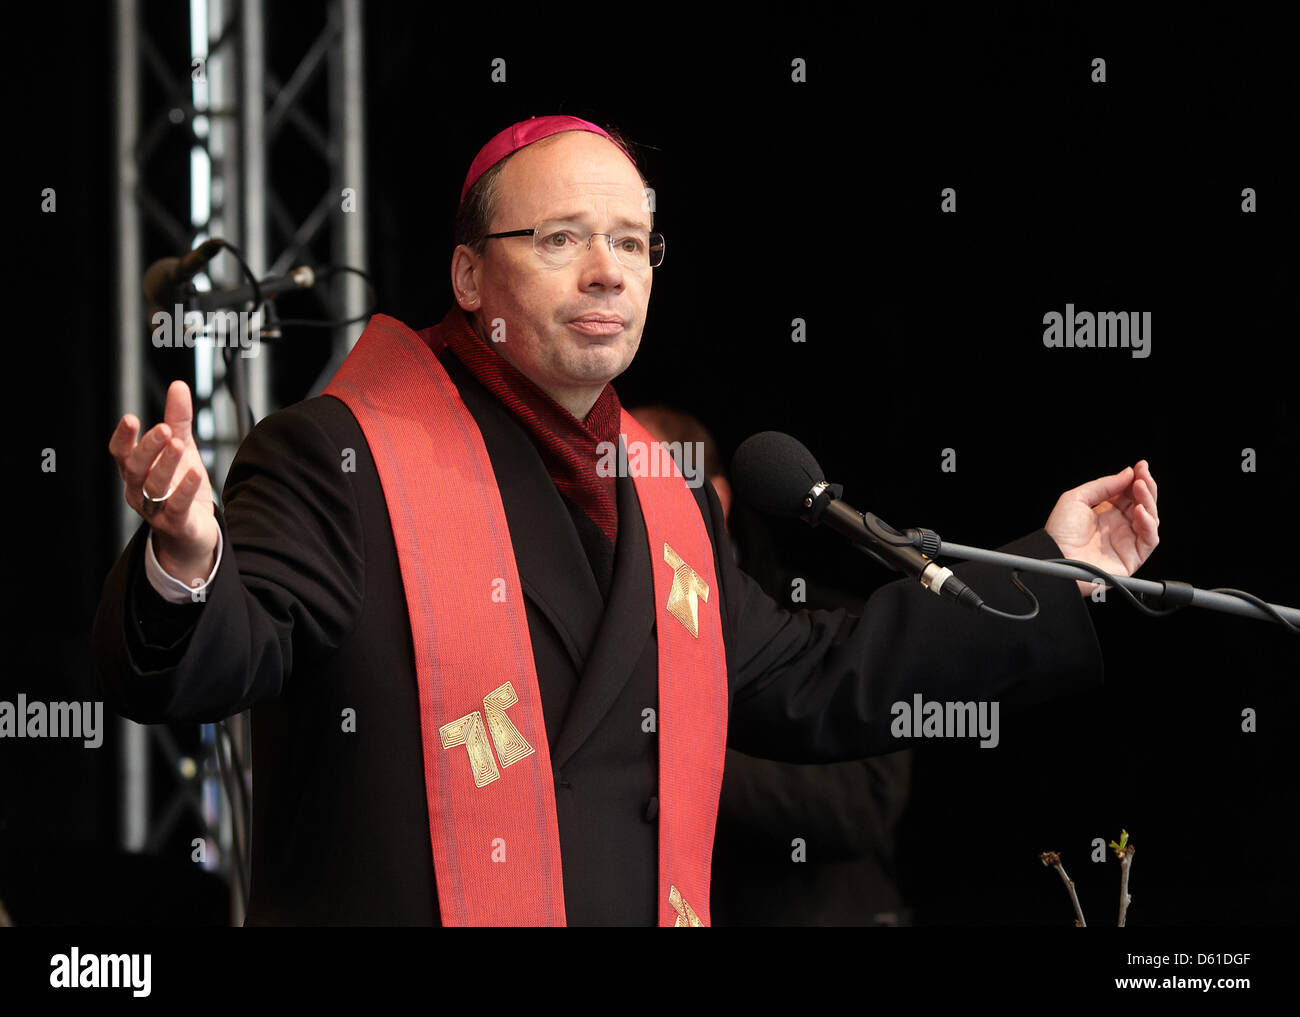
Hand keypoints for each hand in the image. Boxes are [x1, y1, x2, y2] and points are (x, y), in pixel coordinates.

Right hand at [109, 380, 218, 585]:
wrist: (194, 530)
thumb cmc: (181, 486)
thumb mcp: (182, 449)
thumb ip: (179, 420)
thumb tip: (178, 386)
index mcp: (136, 470)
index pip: (121, 453)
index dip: (123, 437)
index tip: (131, 419)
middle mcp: (139, 489)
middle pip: (136, 468)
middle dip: (148, 448)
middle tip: (165, 430)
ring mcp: (154, 509)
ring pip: (154, 486)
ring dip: (166, 464)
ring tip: (180, 445)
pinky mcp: (175, 523)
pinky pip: (177, 507)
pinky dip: (185, 489)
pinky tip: (196, 472)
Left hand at [1045, 460, 1159, 595]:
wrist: (1055, 557)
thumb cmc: (1059, 532)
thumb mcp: (1076, 499)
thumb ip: (1103, 485)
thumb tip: (1127, 473)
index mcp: (1105, 514)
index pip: (1128, 494)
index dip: (1136, 480)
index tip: (1141, 466)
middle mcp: (1118, 527)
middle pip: (1142, 504)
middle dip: (1145, 487)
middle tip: (1143, 475)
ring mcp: (1126, 542)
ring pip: (1150, 519)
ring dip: (1148, 502)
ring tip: (1141, 488)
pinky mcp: (1132, 557)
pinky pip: (1149, 539)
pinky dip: (1148, 523)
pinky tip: (1140, 510)